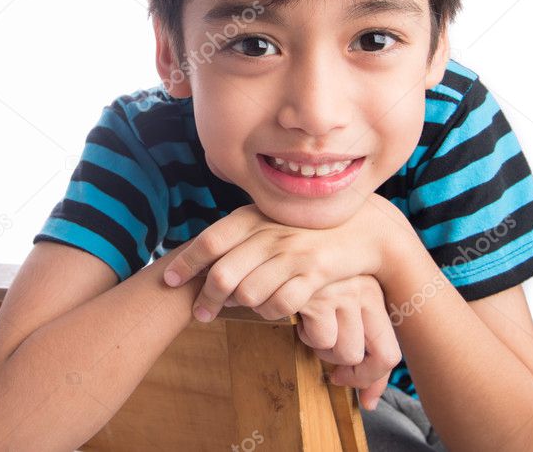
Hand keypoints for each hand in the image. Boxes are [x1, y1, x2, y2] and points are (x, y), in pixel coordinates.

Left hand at [162, 192, 401, 324]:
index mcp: (255, 217)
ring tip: (238, 309)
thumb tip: (201, 257)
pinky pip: (281, 304)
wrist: (363, 227)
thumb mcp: (272, 219)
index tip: (169, 280)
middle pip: (224, 274)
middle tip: (200, 314)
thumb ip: (241, 233)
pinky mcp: (315, 275)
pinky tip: (268, 310)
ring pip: (249, 293)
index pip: (211, 239)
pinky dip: (269, 313)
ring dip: (239, 307)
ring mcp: (294, 254)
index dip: (186, 262)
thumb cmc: (306, 227)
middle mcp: (271, 234)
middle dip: (206, 299)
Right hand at [293, 274, 400, 410]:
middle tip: (336, 376)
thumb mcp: (337, 306)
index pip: (391, 349)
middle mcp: (366, 289)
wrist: (269, 257)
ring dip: (324, 350)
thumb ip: (357, 342)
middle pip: (380, 356)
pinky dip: (305, 336)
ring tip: (310, 328)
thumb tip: (370, 401)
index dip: (377, 381)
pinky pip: (321, 340)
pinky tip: (298, 317)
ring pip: (347, 353)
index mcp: (374, 290)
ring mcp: (344, 293)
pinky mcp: (320, 298)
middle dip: (356, 375)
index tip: (366, 399)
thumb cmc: (304, 285)